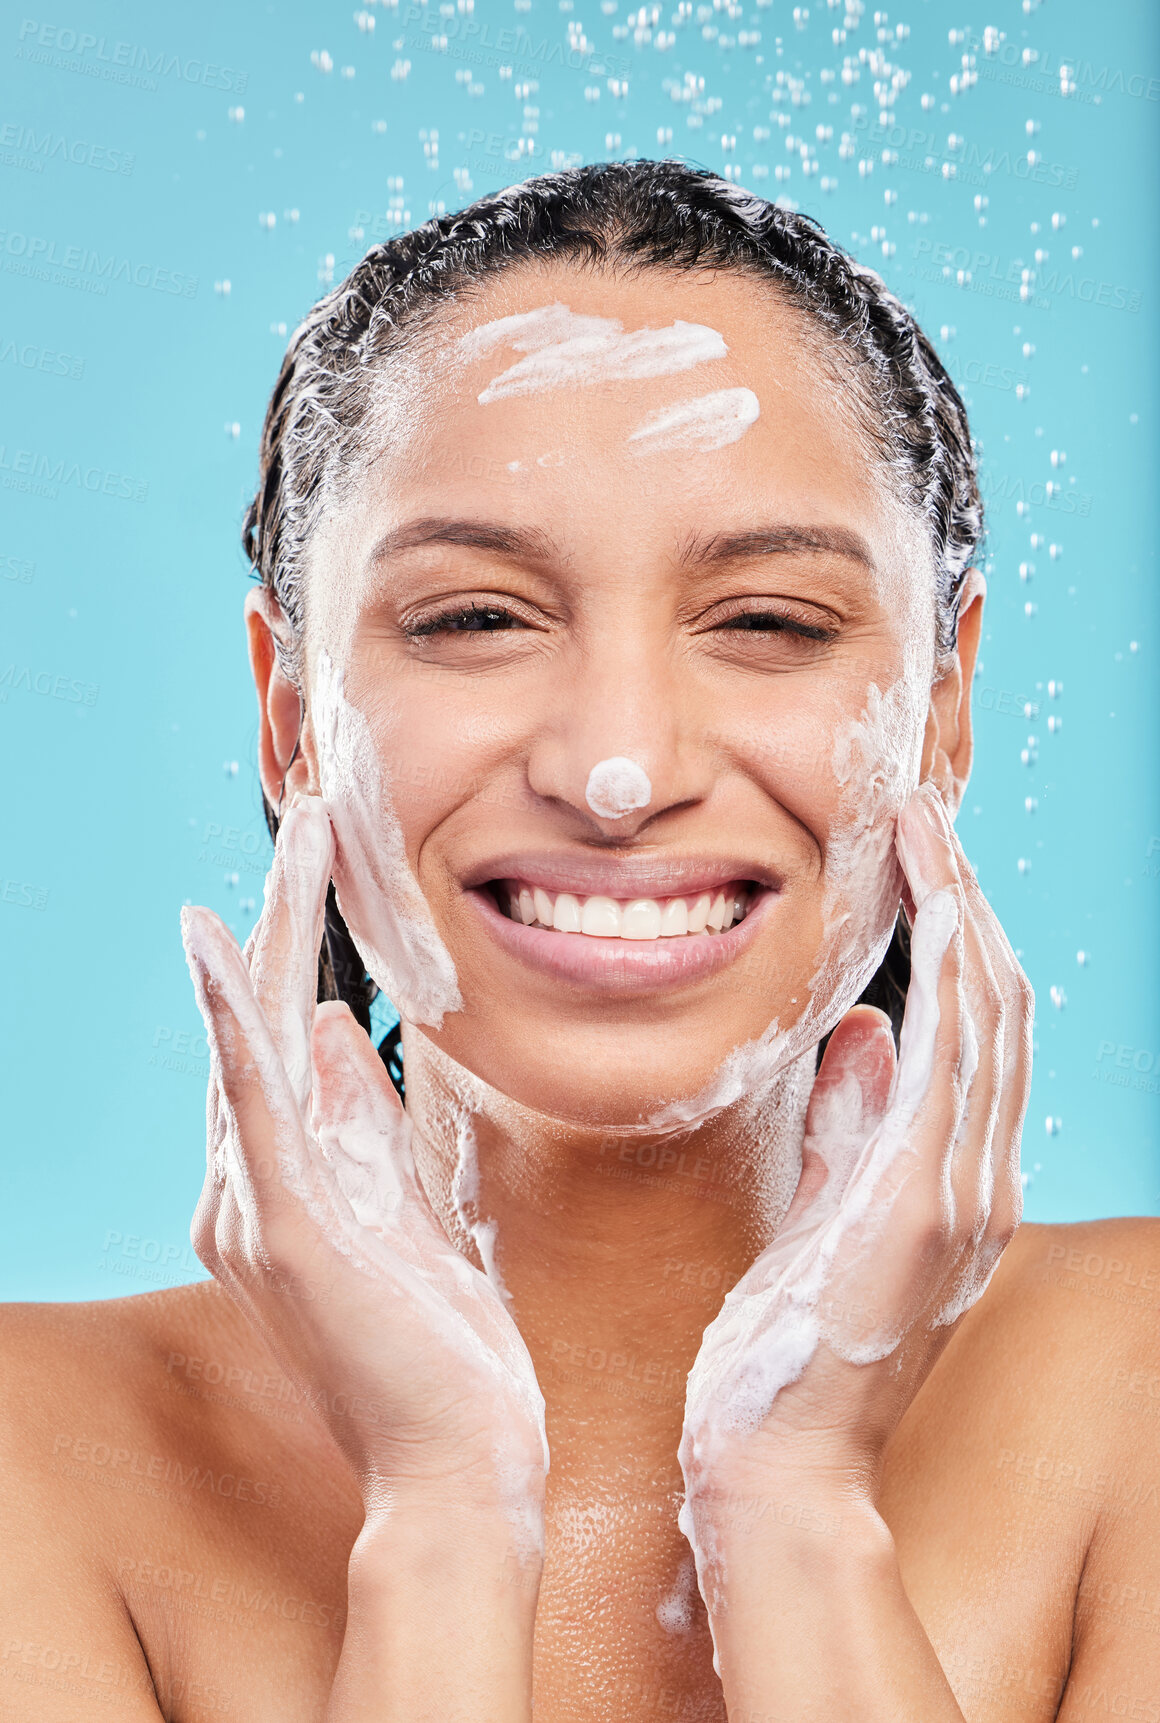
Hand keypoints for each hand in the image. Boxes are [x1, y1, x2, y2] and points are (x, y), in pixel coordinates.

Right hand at [182, 796, 547, 1530]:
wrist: (457, 1466)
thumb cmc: (440, 1345)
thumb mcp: (402, 1206)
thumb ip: (359, 1124)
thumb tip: (333, 1027)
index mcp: (278, 1186)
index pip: (275, 1042)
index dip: (291, 944)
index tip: (325, 860)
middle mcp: (243, 1194)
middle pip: (256, 1026)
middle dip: (282, 914)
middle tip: (314, 812)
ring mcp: (256, 1213)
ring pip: (250, 1042)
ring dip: (271, 927)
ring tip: (299, 832)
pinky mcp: (287, 1233)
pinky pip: (252, 1106)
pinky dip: (230, 1019)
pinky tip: (215, 941)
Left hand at [679, 781, 1032, 1528]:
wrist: (775, 1465)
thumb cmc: (783, 1345)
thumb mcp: (822, 1212)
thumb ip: (847, 1123)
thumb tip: (859, 1028)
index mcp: (953, 1182)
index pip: (976, 1034)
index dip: (959, 937)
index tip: (916, 859)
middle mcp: (978, 1182)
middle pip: (998, 1008)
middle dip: (966, 900)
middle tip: (922, 812)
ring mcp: (961, 1195)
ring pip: (989, 1017)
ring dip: (961, 910)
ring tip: (920, 827)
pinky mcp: (922, 1205)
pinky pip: (952, 1059)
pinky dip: (947, 970)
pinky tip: (925, 903)